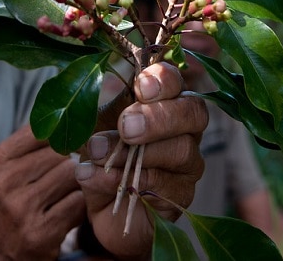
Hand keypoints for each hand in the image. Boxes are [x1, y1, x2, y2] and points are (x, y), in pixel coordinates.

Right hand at [0, 125, 84, 260]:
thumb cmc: (10, 203)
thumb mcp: (8, 170)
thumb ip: (34, 142)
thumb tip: (68, 108)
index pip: (41, 129)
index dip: (65, 128)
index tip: (79, 129)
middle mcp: (5, 183)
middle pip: (61, 152)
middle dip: (75, 157)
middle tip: (82, 162)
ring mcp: (22, 209)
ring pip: (73, 175)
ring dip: (81, 179)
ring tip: (77, 184)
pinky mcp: (41, 232)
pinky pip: (78, 203)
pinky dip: (81, 203)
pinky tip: (74, 206)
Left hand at [76, 62, 207, 258]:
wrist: (102, 202)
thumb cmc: (104, 153)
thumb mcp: (96, 125)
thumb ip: (99, 107)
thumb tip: (88, 89)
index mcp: (165, 99)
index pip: (176, 81)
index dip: (163, 80)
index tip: (140, 86)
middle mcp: (186, 128)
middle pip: (193, 112)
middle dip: (158, 117)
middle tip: (126, 126)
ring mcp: (189, 162)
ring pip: (181, 150)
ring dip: (134, 152)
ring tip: (97, 153)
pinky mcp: (183, 194)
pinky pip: (163, 184)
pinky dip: (124, 179)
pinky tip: (97, 176)